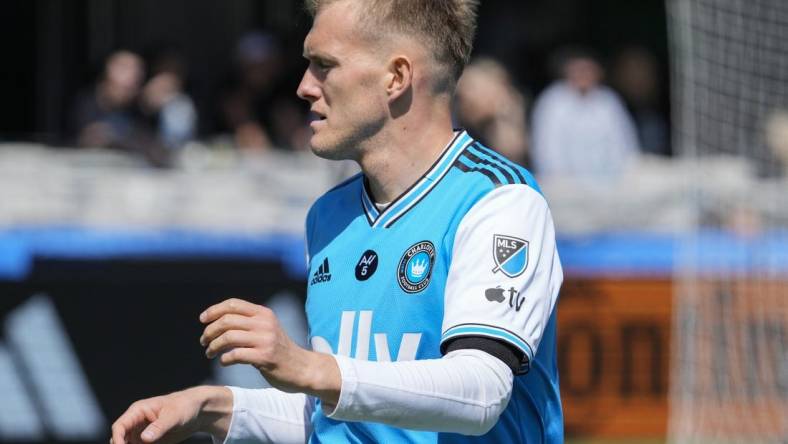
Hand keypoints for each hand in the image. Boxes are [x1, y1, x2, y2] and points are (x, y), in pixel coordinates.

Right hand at [110, 386, 231, 443]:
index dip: (118, 440)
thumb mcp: (174, 415)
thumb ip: (159, 427)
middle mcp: (136, 422)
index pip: (119, 426)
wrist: (197, 410)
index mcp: (138, 411)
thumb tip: (144, 438)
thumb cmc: (185, 406)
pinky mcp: (148, 441)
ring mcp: (141, 433)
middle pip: (120, 439)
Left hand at [199, 298, 339, 402]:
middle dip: (209, 331)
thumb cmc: (279, 349)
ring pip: (228, 337)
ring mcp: (265, 340)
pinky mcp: (265, 357)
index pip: (233, 304)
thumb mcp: (267, 329)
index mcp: (264, 313)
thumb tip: (218, 320)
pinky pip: (235, 355)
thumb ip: (248, 322)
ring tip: (210, 353)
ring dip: (213, 346)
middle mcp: (265, 323)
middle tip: (203, 341)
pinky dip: (224, 359)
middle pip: (227, 320)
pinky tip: (224, 361)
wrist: (302, 367)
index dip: (214, 310)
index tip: (202, 320)